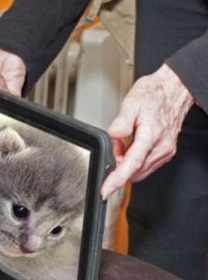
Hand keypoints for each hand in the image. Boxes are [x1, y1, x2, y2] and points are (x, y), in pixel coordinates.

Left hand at [100, 64, 193, 198]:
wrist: (172, 90)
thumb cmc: (153, 95)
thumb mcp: (131, 104)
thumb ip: (121, 123)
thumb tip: (113, 136)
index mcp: (151, 136)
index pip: (131, 164)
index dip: (117, 179)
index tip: (106, 190)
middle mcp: (161, 147)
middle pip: (135, 171)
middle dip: (118, 167)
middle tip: (113, 148)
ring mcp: (165, 151)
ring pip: (140, 170)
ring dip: (126, 164)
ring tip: (122, 145)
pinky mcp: (166, 151)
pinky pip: (146, 164)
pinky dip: (134, 161)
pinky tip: (130, 148)